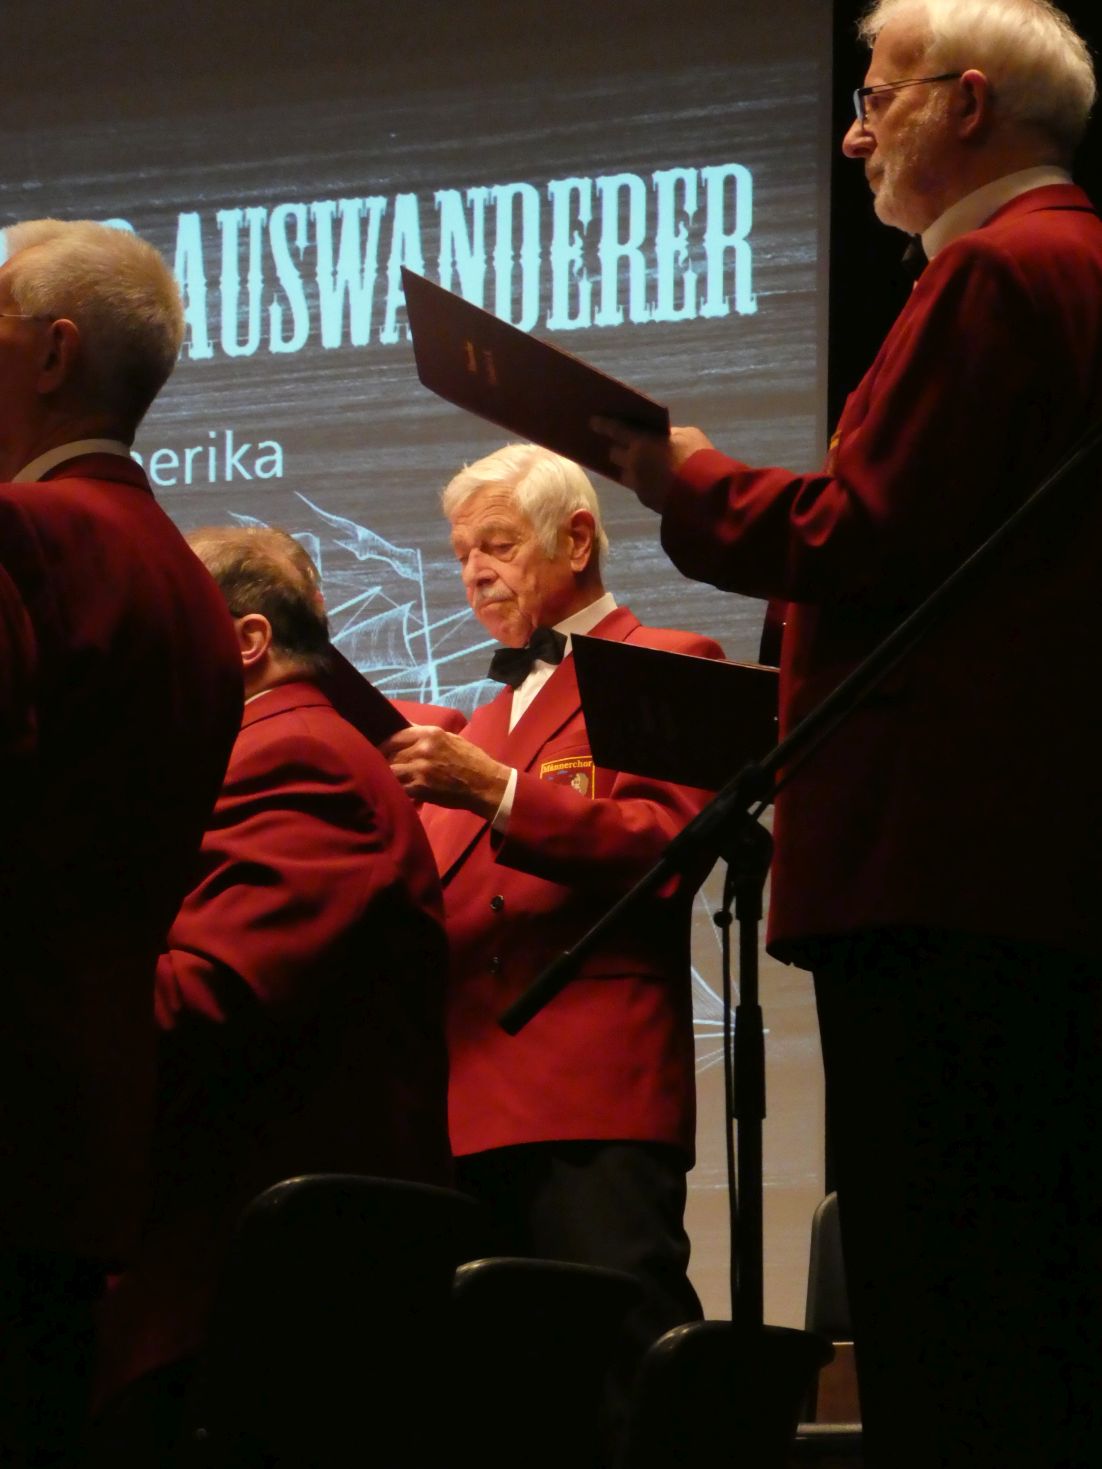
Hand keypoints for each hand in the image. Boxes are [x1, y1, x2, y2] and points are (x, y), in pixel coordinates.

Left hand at [381, 725, 510, 816]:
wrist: (486, 784)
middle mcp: (422, 749)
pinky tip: (400, 791)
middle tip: (385, 767)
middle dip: (386, 760)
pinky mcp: (420, 788)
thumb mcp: (451, 738)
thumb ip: (426, 734)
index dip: (386, 744)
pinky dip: (397, 789)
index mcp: (430, 734)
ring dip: (390, 775)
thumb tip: (405, 727)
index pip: (396, 735)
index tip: (382, 749)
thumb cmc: (471, 760)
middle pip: (390, 753)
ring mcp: (420, 769)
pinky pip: (398, 787)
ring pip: (391, 770)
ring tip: (391, 779)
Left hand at [591, 418, 714, 511]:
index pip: (616, 430)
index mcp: (642, 442)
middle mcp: (633, 464)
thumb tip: (663, 436)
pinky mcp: (646, 501)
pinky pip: (638, 487)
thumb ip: (671, 434)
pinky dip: (641, 482)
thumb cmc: (698, 458)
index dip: (604, 424)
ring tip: (633, 465)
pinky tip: (649, 480)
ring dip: (626, 468)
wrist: (705, 495)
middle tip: (618, 445)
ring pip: (623, 474)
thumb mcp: (688, 435)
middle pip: (615, 454)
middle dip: (616, 448)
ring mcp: (638, 484)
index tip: (592, 422)